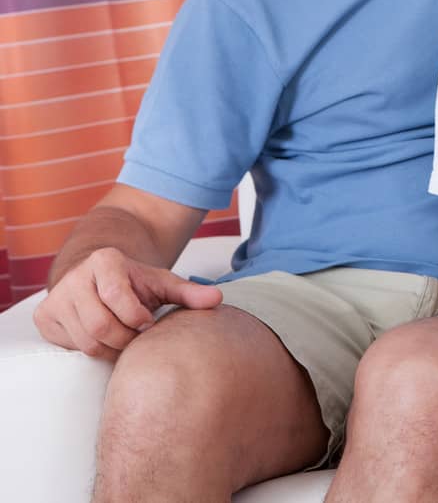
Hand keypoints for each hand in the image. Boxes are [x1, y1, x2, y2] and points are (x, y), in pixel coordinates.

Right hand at [34, 247, 221, 358]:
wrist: (97, 278)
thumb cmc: (135, 283)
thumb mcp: (162, 282)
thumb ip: (189, 291)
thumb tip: (217, 299)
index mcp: (104, 260)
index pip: (117, 297)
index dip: (137, 317)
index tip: (149, 322)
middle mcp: (74, 277)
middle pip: (100, 325)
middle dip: (126, 338)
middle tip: (139, 338)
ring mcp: (55, 298)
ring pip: (86, 341)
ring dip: (111, 349)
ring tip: (125, 340)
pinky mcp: (45, 317)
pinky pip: (71, 347)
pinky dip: (93, 351)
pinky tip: (106, 341)